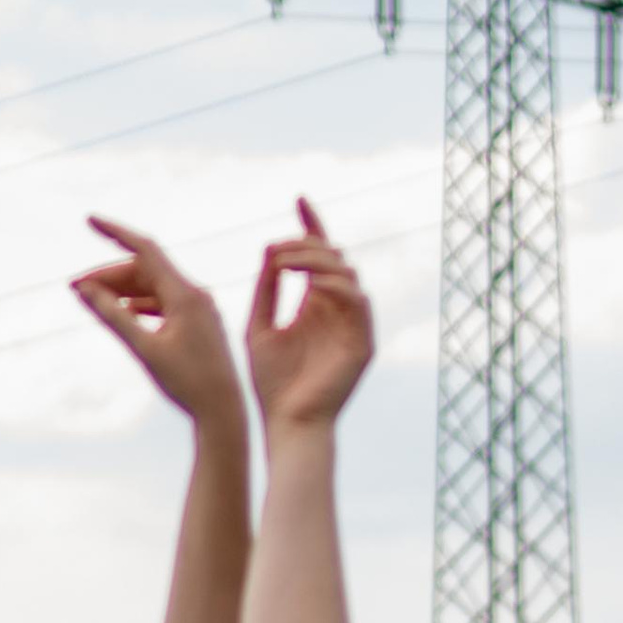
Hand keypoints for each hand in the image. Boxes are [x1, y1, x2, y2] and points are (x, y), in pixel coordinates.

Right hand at [72, 217, 241, 427]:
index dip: (115, 232)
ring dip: (123, 291)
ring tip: (93, 300)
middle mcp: (196, 295)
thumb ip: (113, 316)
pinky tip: (124, 312)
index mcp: (186, 295)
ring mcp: (200, 310)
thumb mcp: (145, 349)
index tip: (90, 220)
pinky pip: (165, 304)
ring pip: (154, 288)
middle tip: (77, 288)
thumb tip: (83, 289)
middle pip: (145, 271)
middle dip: (110, 276)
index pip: (145, 249)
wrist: (224, 416)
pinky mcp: (200, 325)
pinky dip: (141, 305)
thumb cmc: (188, 385)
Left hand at [244, 201, 373, 434]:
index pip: (318, 255)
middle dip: (304, 244)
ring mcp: (352, 327)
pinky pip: (358, 301)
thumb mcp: (259, 325)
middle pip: (332, 257)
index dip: (312, 224)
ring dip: (315, 261)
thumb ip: (266, 290)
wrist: (287, 424)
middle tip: (276, 252)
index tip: (299, 198)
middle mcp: (337, 311)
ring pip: (345, 272)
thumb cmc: (271, 384)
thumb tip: (270, 250)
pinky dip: (336, 285)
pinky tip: (310, 285)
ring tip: (286, 265)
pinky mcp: (363, 345)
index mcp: (315, 305)